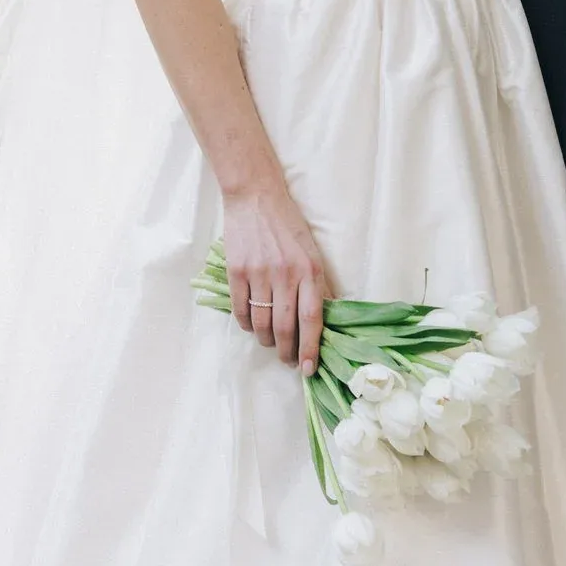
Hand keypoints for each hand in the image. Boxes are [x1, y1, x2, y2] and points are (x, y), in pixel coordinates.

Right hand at [222, 183, 328, 371]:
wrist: (255, 197)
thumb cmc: (288, 225)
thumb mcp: (312, 252)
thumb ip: (319, 284)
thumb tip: (328, 316)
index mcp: (309, 270)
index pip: (312, 319)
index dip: (311, 348)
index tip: (309, 369)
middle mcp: (285, 274)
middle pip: (284, 327)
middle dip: (287, 351)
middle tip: (289, 360)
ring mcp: (258, 274)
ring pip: (261, 323)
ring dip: (266, 340)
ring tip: (271, 343)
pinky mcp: (236, 272)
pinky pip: (241, 310)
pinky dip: (247, 324)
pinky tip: (252, 324)